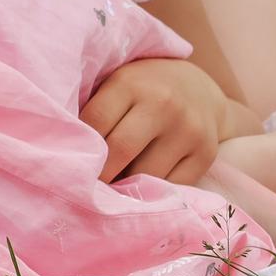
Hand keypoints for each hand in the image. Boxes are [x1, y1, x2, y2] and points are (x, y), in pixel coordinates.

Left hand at [80, 58, 225, 184]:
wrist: (198, 87)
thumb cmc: (142, 88)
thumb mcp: (117, 83)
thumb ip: (97, 108)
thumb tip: (70, 150)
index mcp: (130, 83)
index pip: (95, 121)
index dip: (80, 146)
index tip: (70, 162)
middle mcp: (161, 104)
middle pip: (119, 150)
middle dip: (99, 173)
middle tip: (86, 187)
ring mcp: (187, 129)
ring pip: (146, 173)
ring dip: (126, 186)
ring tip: (113, 188)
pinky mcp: (205, 153)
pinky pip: (173, 186)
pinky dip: (153, 192)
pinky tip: (141, 188)